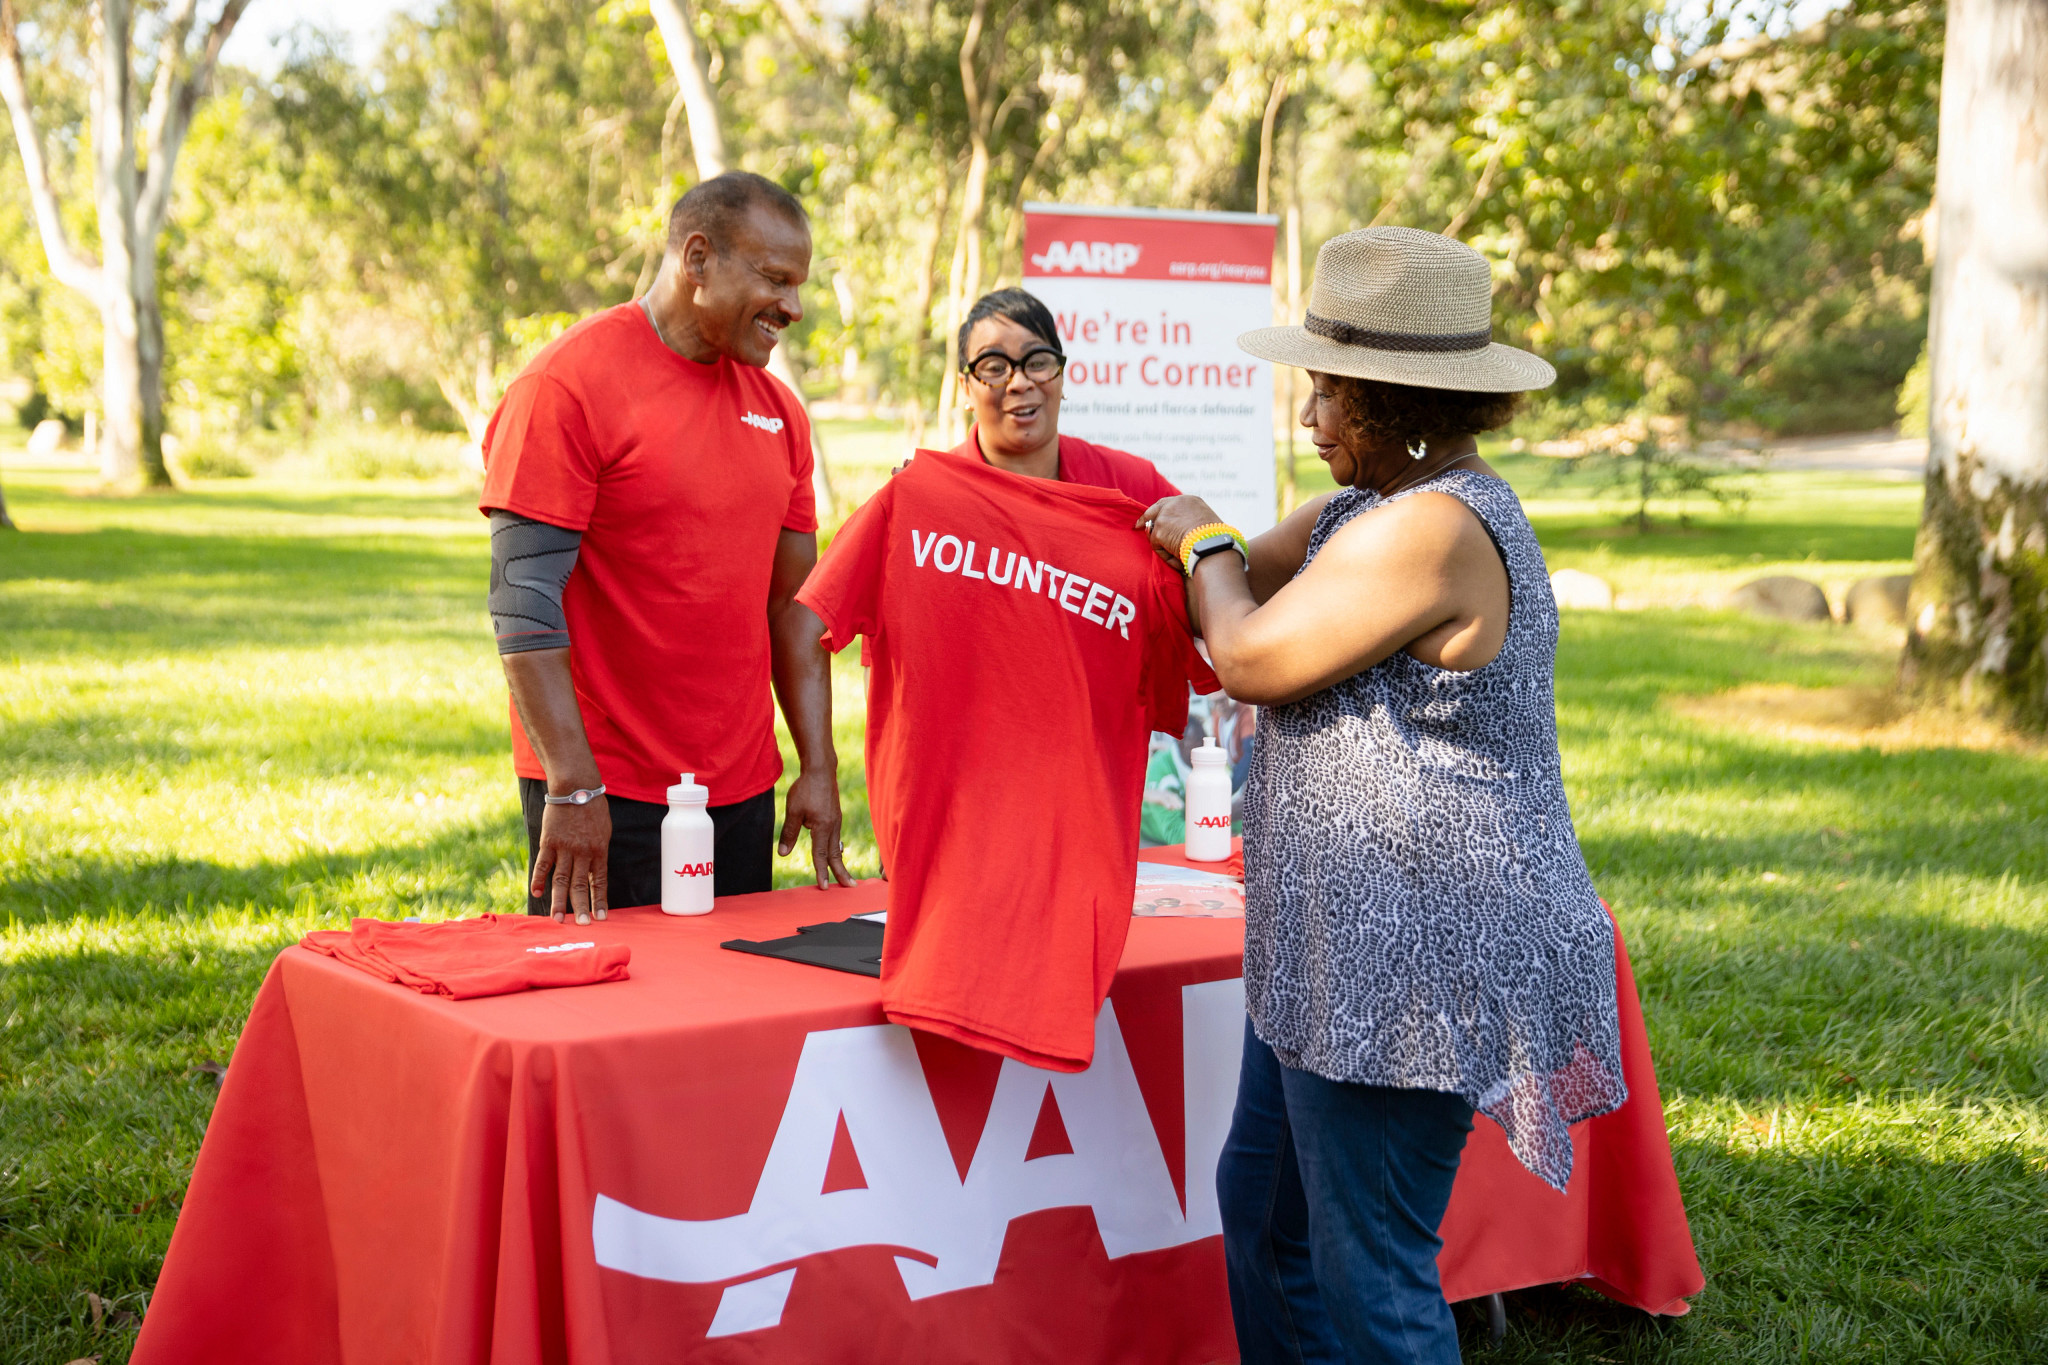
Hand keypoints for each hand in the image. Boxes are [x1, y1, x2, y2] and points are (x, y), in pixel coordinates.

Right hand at [532, 795, 609, 923]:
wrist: (576, 787)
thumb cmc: (593, 807)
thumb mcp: (604, 830)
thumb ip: (598, 851)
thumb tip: (594, 869)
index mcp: (599, 850)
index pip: (599, 882)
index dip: (600, 900)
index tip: (602, 917)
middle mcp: (582, 852)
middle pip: (580, 885)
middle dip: (581, 907)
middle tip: (582, 925)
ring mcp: (564, 847)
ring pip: (561, 879)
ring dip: (559, 901)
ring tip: (558, 919)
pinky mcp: (549, 841)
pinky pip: (543, 863)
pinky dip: (538, 878)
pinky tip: (535, 893)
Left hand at [781, 767, 856, 888]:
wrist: (821, 770)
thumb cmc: (805, 789)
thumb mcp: (793, 811)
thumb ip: (789, 833)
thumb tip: (783, 854)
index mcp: (822, 827)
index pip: (821, 855)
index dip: (821, 872)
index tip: (823, 887)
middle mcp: (833, 826)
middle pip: (836, 855)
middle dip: (841, 873)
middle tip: (849, 887)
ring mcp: (836, 821)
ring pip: (838, 847)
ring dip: (840, 863)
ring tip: (844, 876)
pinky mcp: (835, 816)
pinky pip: (836, 838)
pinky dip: (837, 850)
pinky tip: (835, 853)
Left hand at [1137, 495, 1226, 567]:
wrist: (1213, 546)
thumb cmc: (1217, 541)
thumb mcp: (1207, 524)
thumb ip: (1194, 523)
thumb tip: (1188, 533)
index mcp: (1190, 500)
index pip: (1169, 503)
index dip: (1161, 512)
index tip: (1156, 519)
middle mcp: (1175, 503)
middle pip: (1154, 510)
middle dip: (1144, 519)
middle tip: (1137, 526)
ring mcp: (1165, 516)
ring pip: (1155, 532)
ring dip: (1164, 546)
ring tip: (1180, 558)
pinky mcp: (1159, 530)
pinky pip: (1156, 546)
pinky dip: (1165, 556)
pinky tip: (1179, 561)